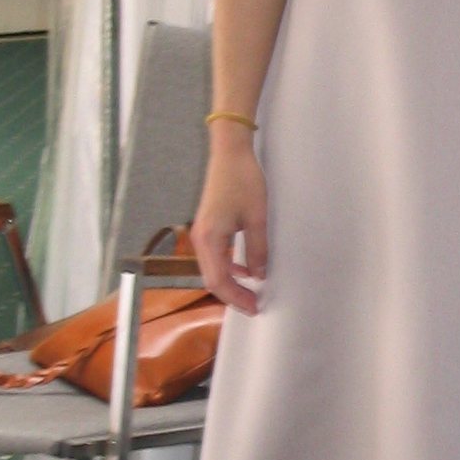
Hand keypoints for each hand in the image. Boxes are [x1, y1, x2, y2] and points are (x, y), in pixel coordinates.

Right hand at [193, 129, 268, 315]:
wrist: (230, 153)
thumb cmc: (242, 179)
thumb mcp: (256, 218)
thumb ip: (257, 250)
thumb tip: (258, 275)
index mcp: (209, 238)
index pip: (218, 281)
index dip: (236, 298)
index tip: (253, 306)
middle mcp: (200, 238)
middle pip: (212, 278)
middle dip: (233, 295)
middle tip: (254, 305)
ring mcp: (202, 233)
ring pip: (213, 268)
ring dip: (231, 282)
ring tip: (251, 292)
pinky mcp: (208, 227)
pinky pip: (216, 256)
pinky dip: (229, 267)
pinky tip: (245, 269)